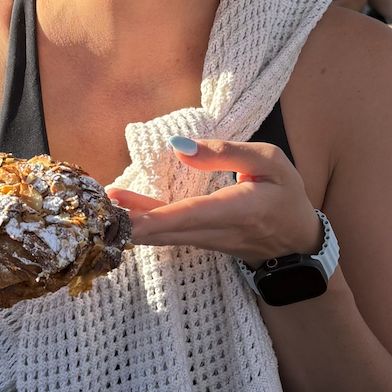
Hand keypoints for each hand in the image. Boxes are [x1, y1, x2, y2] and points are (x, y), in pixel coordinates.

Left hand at [106, 138, 321, 266]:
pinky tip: (119, 211)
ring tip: (98, 206)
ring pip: (162, 236)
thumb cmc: (286, 195)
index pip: (191, 214)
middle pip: (166, 231)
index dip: (157, 217)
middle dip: (129, 224)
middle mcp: (218, 231)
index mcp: (239, 209)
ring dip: (129, 224)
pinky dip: (141, 225)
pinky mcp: (199, 242)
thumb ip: (226, 152)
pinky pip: (167, 235)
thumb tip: (179, 148)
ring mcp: (206, 242)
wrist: (297, 243)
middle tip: (94, 212)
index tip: (126, 217)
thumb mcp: (271, 161)